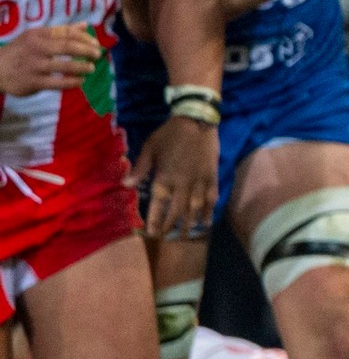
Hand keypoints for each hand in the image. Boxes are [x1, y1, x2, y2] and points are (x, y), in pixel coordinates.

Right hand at [0, 23, 102, 95]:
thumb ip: (61, 31)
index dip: (84, 37)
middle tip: (98, 55)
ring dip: (82, 67)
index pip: (66, 32)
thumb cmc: (21, 51)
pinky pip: (58, 83)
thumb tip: (84, 25)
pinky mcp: (34, 82)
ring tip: (90, 68)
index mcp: (38, 34)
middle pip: (67, 47)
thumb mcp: (36, 36)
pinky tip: (80, 81)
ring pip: (65, 66)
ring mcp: (35, 66)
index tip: (96, 44)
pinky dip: (73, 82)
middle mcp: (36, 48)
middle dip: (87, 51)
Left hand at [125, 115, 218, 237]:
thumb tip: (125, 185)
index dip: (155, 219)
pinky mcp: (212, 176)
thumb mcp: (150, 147)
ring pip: (195, 207)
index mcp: (165, 175)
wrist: (197, 121)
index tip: (150, 232)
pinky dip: (209, 211)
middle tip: (166, 238)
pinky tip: (206, 222)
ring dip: (190, 223)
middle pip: (178, 210)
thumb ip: (140, 168)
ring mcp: (200, 180)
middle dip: (171, 226)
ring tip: (185, 235)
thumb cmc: (169, 134)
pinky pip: (211, 197)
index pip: (159, 203)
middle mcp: (183, 182)